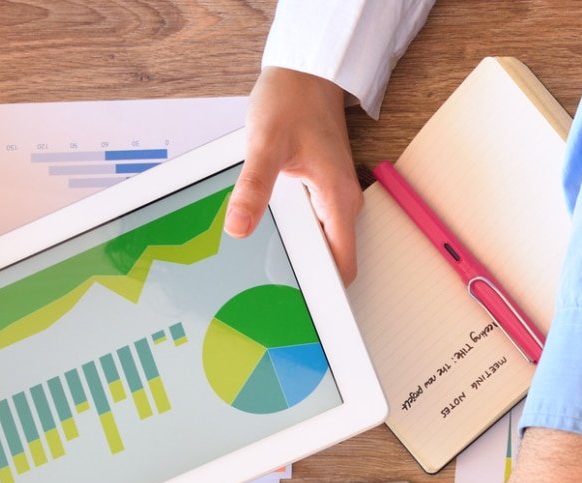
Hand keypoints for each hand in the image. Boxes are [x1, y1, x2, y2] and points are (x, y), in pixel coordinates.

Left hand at [234, 68, 364, 281]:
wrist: (307, 73)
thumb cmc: (292, 100)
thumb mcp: (265, 144)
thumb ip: (253, 189)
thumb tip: (238, 228)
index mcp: (337, 202)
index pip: (343, 267)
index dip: (328, 294)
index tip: (305, 311)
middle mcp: (342, 205)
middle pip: (332, 261)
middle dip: (306, 280)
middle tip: (271, 295)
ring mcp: (334, 199)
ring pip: (322, 244)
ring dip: (298, 255)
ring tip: (263, 268)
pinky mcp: (322, 191)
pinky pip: (313, 226)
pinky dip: (294, 235)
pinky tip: (267, 231)